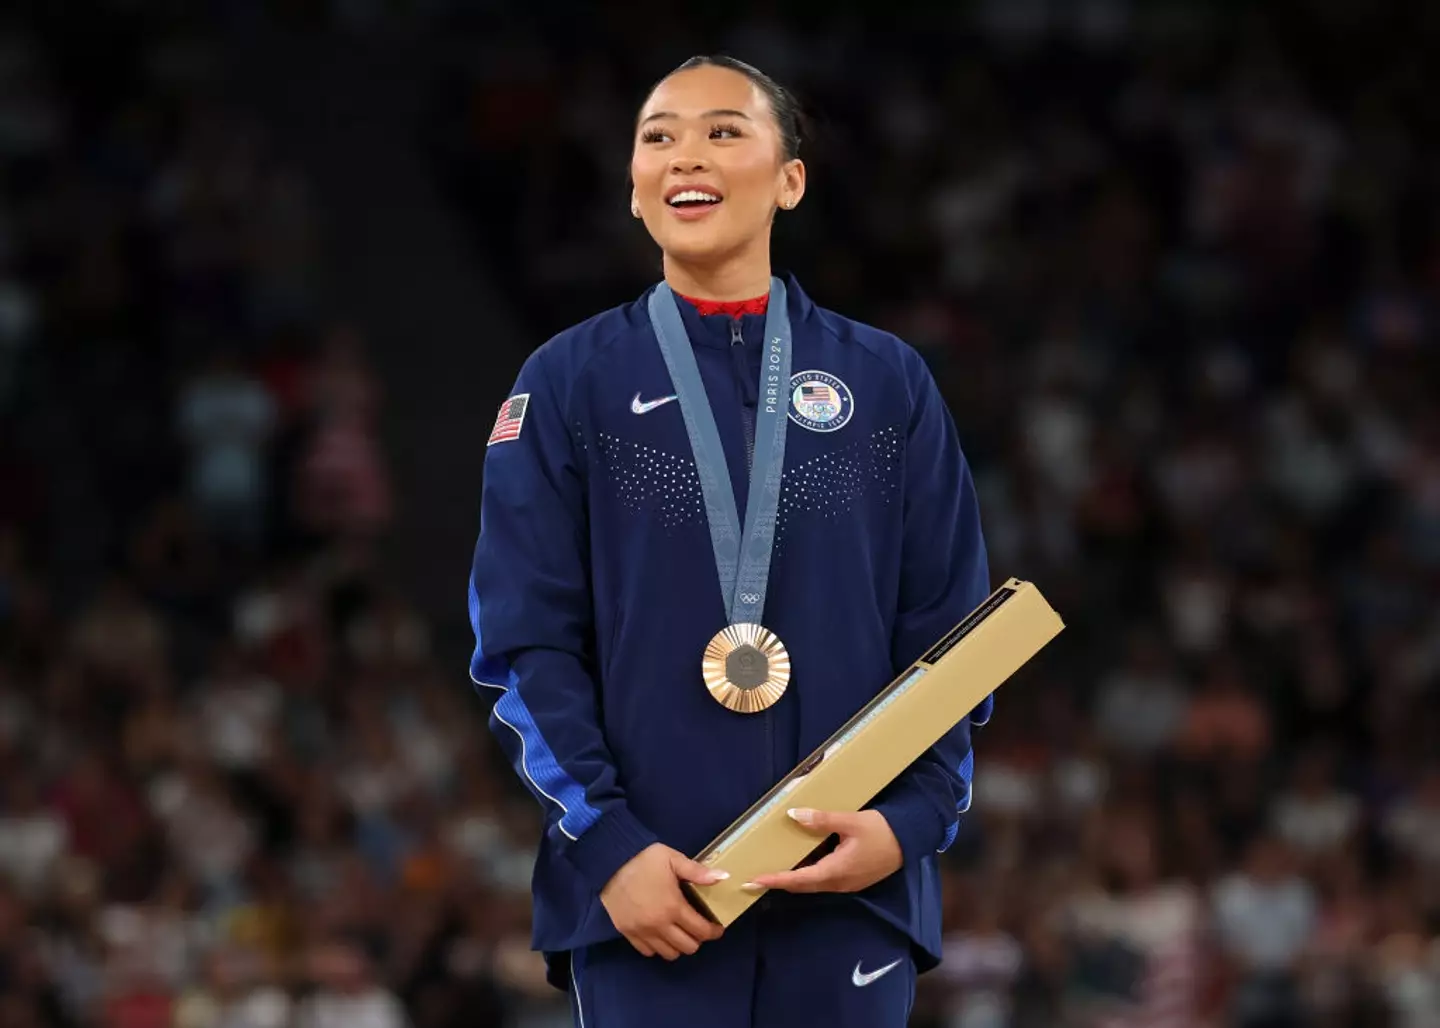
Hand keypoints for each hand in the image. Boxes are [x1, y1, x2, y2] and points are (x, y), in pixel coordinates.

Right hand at [600, 843, 726, 959]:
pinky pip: (648, 951)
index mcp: (673, 907)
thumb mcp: (673, 859)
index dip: (713, 932)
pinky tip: (661, 935)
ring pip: (668, 953)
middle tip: (698, 928)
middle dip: (698, 939)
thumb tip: (723, 877)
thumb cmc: (644, 859)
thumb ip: (698, 872)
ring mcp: (642, 931)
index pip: (700, 930)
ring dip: (678, 946)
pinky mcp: (627, 933)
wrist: (610, 862)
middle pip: (687, 947)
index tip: (717, 928)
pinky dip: (658, 947)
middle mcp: (659, 925)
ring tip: (680, 933)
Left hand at [743, 808, 902, 893]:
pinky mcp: (852, 880)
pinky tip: (800, 864)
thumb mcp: (851, 821)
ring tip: (772, 871)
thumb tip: (793, 815)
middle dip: (779, 883)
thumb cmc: (881, 830)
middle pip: (802, 886)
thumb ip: (822, 820)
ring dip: (793, 880)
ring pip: (813, 885)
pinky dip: (807, 876)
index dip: (775, 880)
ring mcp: (846, 884)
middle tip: (755, 879)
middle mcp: (839, 883)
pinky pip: (823, 881)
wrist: (910, 841)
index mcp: (836, 870)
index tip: (754, 881)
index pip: (798, 879)